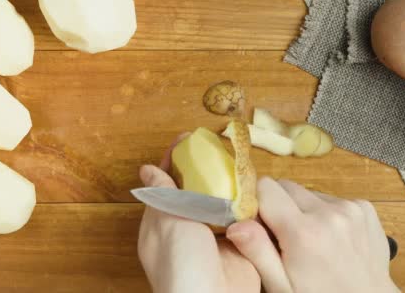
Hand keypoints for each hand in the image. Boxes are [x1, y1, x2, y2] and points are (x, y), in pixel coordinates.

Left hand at [137, 135, 260, 292]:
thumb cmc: (181, 267)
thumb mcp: (167, 224)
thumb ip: (163, 195)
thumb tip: (146, 169)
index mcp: (163, 223)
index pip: (167, 184)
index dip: (175, 160)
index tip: (189, 138)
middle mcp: (189, 228)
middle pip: (198, 190)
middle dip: (208, 168)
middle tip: (222, 145)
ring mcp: (215, 237)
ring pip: (223, 202)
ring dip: (232, 183)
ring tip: (241, 159)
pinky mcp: (240, 245)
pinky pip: (245, 219)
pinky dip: (251, 204)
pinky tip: (257, 186)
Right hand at [226, 177, 398, 292]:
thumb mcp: (281, 286)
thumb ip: (257, 252)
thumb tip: (235, 224)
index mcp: (303, 232)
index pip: (265, 187)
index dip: (257, 203)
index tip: (259, 224)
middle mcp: (329, 212)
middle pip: (286, 186)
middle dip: (279, 206)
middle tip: (284, 237)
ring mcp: (351, 208)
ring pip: (309, 193)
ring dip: (304, 210)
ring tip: (311, 241)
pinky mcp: (364, 208)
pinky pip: (331, 199)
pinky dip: (326, 213)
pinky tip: (331, 238)